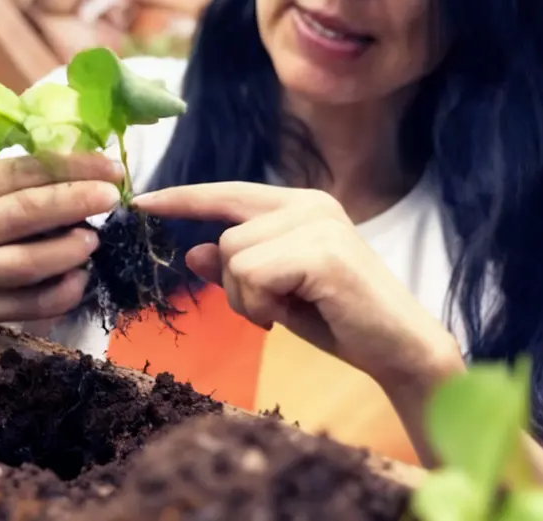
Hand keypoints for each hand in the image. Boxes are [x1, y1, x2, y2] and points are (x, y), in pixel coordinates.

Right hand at [0, 153, 123, 324]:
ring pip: (23, 265)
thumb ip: (13, 175)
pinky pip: (25, 306)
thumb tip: (83, 157)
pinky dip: (60, 294)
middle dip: (73, 202)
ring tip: (93, 240)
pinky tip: (80, 279)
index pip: (17, 172)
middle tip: (110, 197)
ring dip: (67, 252)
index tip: (109, 166)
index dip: (69, 167)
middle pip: (21, 214)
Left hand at [131, 182, 463, 390]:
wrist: (400, 349)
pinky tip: (292, 315)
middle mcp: (309, 204)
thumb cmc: (339, 319)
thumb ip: (236, 268)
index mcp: (300, 204)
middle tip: (273, 310)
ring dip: (250, 298)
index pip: (228, 192)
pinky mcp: (321, 252)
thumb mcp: (275, 291)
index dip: (182, 198)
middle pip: (226, 236)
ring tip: (288, 311)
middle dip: (236, 284)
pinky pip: (252, 276)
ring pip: (234, 257)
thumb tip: (193, 252)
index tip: (141, 202)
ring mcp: (317, 224)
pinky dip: (261, 305)